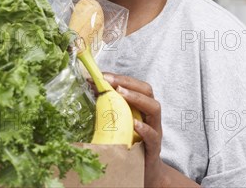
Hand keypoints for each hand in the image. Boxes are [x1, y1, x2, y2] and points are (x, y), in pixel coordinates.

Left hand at [103, 73, 198, 187]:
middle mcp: (151, 116)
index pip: (136, 86)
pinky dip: (144, 128)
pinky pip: (153, 135)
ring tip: (120, 93)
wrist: (144, 171)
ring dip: (137, 98)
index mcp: (142, 107)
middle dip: (128, 83)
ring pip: (154, 108)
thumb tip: (91, 89)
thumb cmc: (129, 144)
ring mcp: (155, 130)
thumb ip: (110, 108)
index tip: (102, 75)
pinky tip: (134, 124)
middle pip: (147, 91)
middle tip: (109, 80)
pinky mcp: (154, 148)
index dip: (121, 78)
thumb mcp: (120, 123)